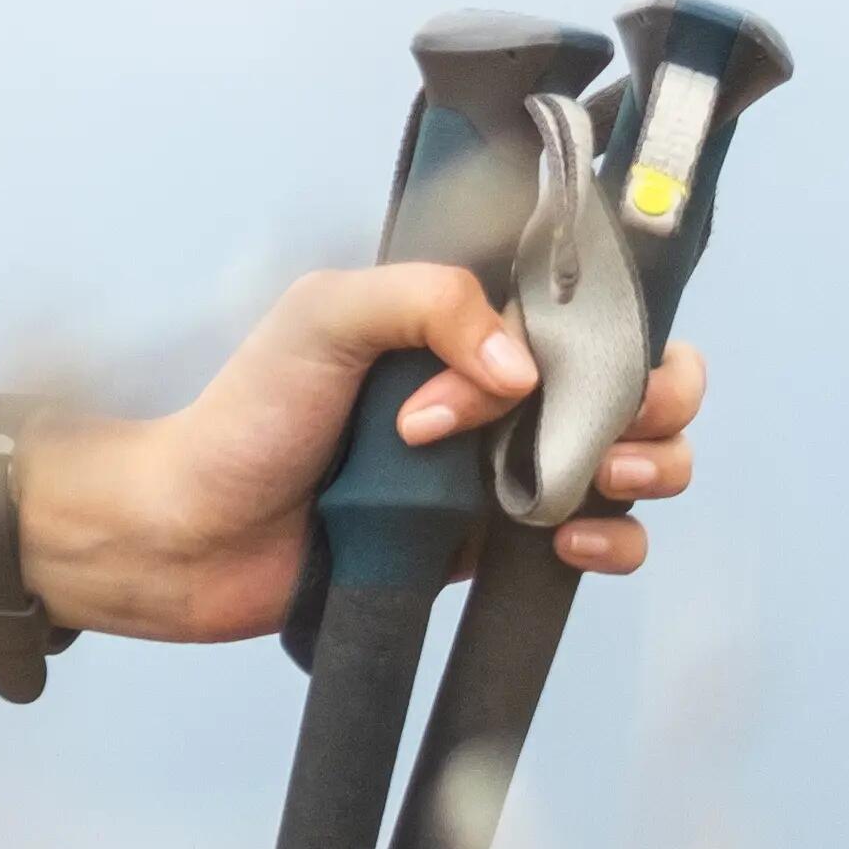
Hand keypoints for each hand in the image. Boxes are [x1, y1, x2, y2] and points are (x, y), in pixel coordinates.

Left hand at [15, 265, 706, 643]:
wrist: (196, 537)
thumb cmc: (246, 416)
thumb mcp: (322, 318)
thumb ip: (422, 302)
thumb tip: (526, 365)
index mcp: (451, 324)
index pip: (575, 307)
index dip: (604, 329)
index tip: (586, 359)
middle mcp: (489, 389)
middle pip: (628, 380)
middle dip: (653, 400)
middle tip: (606, 431)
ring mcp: (499, 467)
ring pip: (631, 457)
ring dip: (649, 466)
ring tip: (597, 479)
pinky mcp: (498, 546)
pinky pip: (597, 538)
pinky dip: (615, 539)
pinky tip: (575, 542)